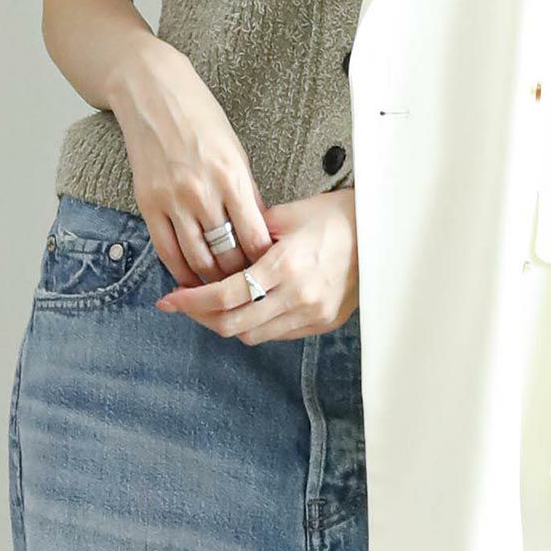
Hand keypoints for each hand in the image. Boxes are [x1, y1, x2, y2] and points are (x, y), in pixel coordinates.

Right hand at [109, 38, 274, 287]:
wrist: (153, 93)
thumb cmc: (200, 116)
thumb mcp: (235, 150)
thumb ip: (246, 191)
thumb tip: (259, 230)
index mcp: (232, 176)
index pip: (255, 237)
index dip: (264, 261)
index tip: (268, 270)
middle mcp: (203, 192)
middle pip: (227, 254)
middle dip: (240, 276)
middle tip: (247, 286)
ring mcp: (173, 199)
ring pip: (197, 259)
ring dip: (211, 280)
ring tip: (222, 288)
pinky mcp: (148, 203)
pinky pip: (165, 250)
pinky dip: (180, 270)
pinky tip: (190, 279)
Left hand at [155, 188, 357, 343]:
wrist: (379, 232)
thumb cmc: (335, 217)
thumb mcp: (286, 215)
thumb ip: (249, 233)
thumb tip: (215, 245)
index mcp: (286, 265)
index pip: (226, 294)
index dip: (193, 300)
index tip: (171, 299)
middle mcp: (298, 295)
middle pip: (233, 324)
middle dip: (201, 317)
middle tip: (184, 304)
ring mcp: (312, 313)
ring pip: (253, 335)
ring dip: (227, 323)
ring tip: (212, 306)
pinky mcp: (322, 323)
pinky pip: (277, 334)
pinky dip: (255, 324)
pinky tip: (247, 307)